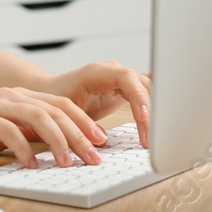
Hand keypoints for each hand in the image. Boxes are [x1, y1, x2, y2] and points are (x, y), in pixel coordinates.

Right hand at [0, 86, 109, 165]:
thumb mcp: (5, 132)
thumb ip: (29, 134)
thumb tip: (62, 148)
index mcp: (18, 97)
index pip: (61, 105)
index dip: (85, 122)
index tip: (102, 142)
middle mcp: (9, 97)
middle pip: (55, 110)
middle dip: (79, 134)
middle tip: (95, 156)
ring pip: (36, 116)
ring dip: (57, 140)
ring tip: (68, 162)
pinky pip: (7, 130)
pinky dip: (23, 148)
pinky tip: (31, 164)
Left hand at [32, 61, 152, 147]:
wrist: (48, 93)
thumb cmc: (52, 100)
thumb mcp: (65, 111)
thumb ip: (82, 121)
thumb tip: (101, 140)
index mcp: (97, 72)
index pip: (127, 78)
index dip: (138, 97)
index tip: (144, 118)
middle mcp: (112, 72)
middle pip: (142, 85)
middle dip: (150, 111)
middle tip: (151, 138)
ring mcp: (119, 79)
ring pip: (147, 91)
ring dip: (153, 113)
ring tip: (153, 139)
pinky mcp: (124, 90)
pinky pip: (144, 94)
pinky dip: (153, 107)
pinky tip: (163, 121)